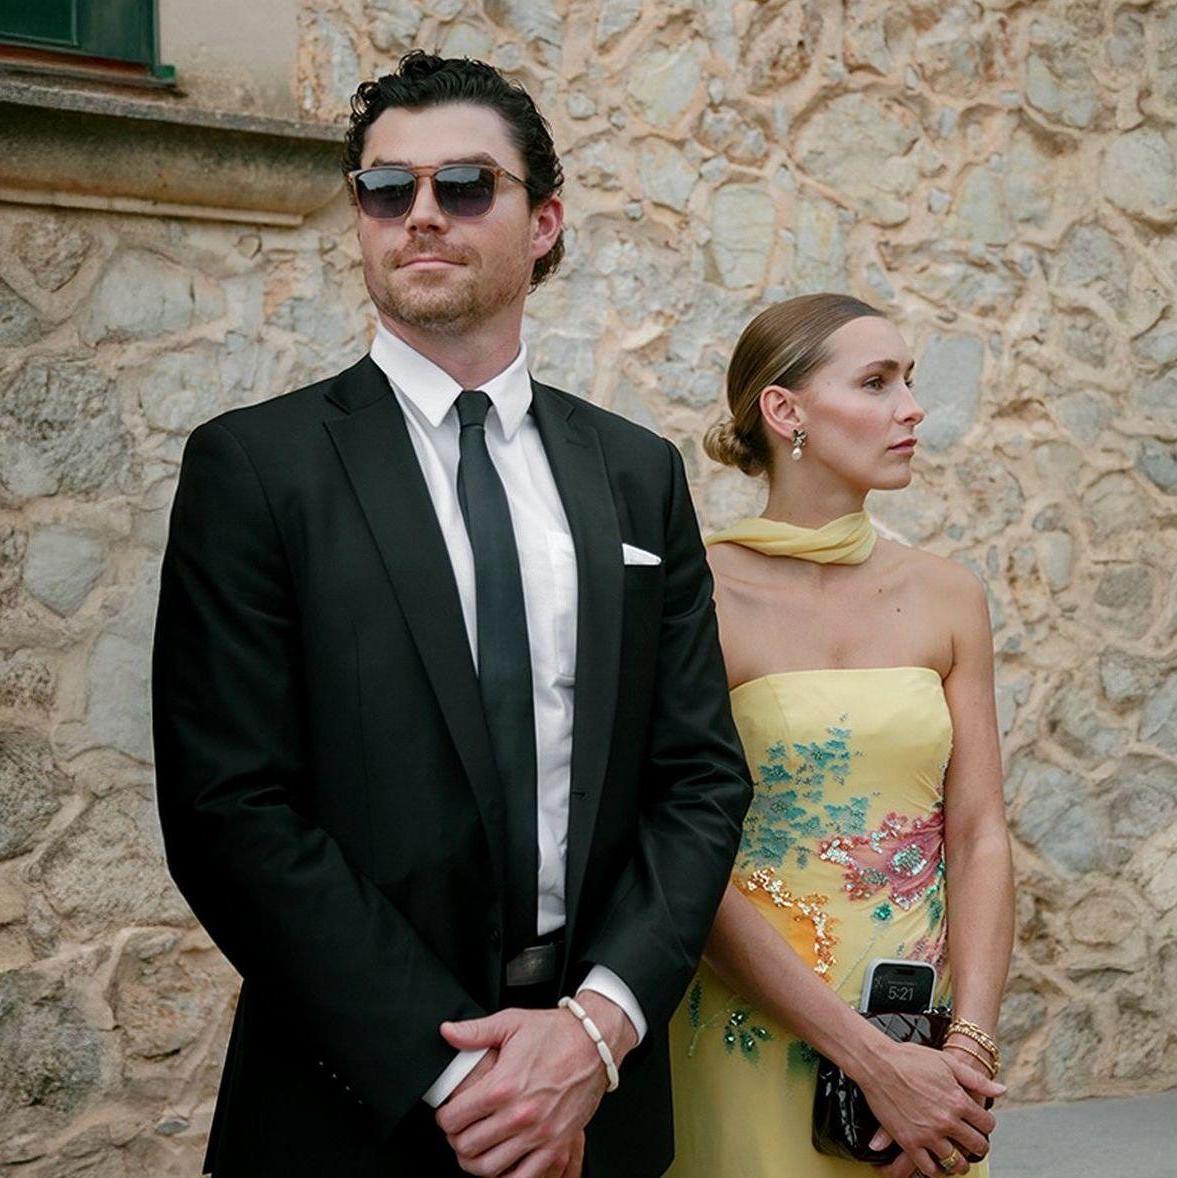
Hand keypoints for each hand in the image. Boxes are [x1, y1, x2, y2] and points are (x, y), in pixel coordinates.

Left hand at [435, 1002, 626, 1176]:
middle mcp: (519, 1114)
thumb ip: (475, 1031)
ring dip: (474, 1161)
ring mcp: (539, 1134)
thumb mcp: (511, 1023)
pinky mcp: (557, 1145)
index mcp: (503, 1085)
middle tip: (459, 1131)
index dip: (444, 1118)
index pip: (454, 1118)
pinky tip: (501, 1162)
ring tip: (475, 1148)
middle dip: (456, 1140)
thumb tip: (446, 1032)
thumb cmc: (554, 1032)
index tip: (448, 1114)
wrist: (594, 1043)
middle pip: (467, 1146)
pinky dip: (506, 1177)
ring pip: (489, 1168)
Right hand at [859, 1041, 1002, 1176]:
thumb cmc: (910, 1058)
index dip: (986, 1124)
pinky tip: (937, 1163)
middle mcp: (946, 1120)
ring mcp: (928, 1133)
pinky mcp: (909, 1142)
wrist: (877, 1063)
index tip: (980, 1124)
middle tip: (974, 1144)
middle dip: (979, 1146)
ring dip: (960, 1162)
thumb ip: (976, 1079)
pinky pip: (929, 1168)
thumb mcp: (946, 1062)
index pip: (987, 1123)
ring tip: (958, 1159)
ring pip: (956, 1162)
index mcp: (958, 1099)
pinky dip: (936, 1170)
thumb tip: (1001, 1090)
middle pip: (976, 1146)